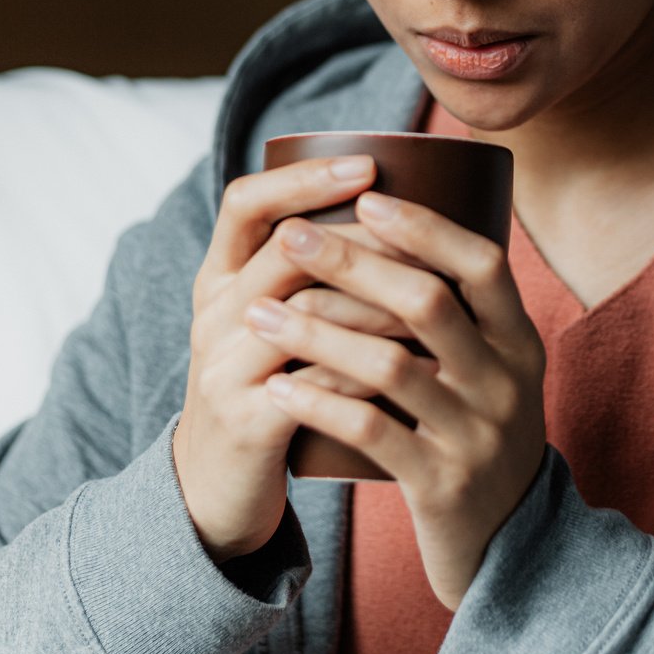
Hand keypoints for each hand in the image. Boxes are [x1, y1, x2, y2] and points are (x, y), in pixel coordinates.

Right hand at [173, 153, 418, 565]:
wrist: (214, 488)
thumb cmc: (266, 389)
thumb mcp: (267, 325)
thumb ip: (307, 274)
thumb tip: (400, 213)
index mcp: (219, 279)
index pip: (245, 203)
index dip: (302, 179)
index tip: (368, 165)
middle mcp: (214, 315)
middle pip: (284, 251)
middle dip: (362, 238)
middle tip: (427, 233)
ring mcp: (223, 369)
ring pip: (306, 315)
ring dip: (379, 302)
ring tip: (439, 294)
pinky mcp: (247, 424)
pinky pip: (317, 387)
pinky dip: (374, 372)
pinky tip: (422, 364)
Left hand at [245, 191, 547, 610]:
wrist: (511, 548)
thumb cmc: (479, 437)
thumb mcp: (494, 373)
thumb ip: (463, 315)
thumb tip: (394, 227)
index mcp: (520, 342)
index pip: (483, 264)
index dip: (425, 227)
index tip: (366, 197)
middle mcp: (507, 382)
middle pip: (428, 303)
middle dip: (352, 263)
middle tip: (290, 236)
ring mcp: (476, 435)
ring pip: (391, 366)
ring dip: (317, 331)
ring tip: (258, 311)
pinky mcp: (442, 485)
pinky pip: (372, 433)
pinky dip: (319, 402)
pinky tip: (277, 384)